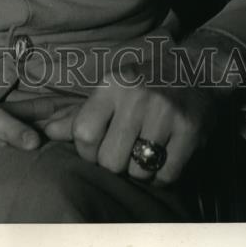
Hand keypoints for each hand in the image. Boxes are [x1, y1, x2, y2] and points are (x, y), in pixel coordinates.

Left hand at [41, 45, 220, 185]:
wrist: (197, 70)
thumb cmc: (145, 83)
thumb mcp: (111, 89)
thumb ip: (80, 113)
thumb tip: (48, 132)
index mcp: (112, 85)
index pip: (84, 134)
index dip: (88, 151)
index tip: (99, 148)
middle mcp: (136, 97)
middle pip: (110, 160)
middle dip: (115, 163)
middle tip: (126, 151)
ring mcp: (165, 113)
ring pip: (137, 171)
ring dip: (140, 170)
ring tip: (147, 150)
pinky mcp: (189, 130)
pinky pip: (166, 175)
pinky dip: (163, 176)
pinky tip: (165, 155)